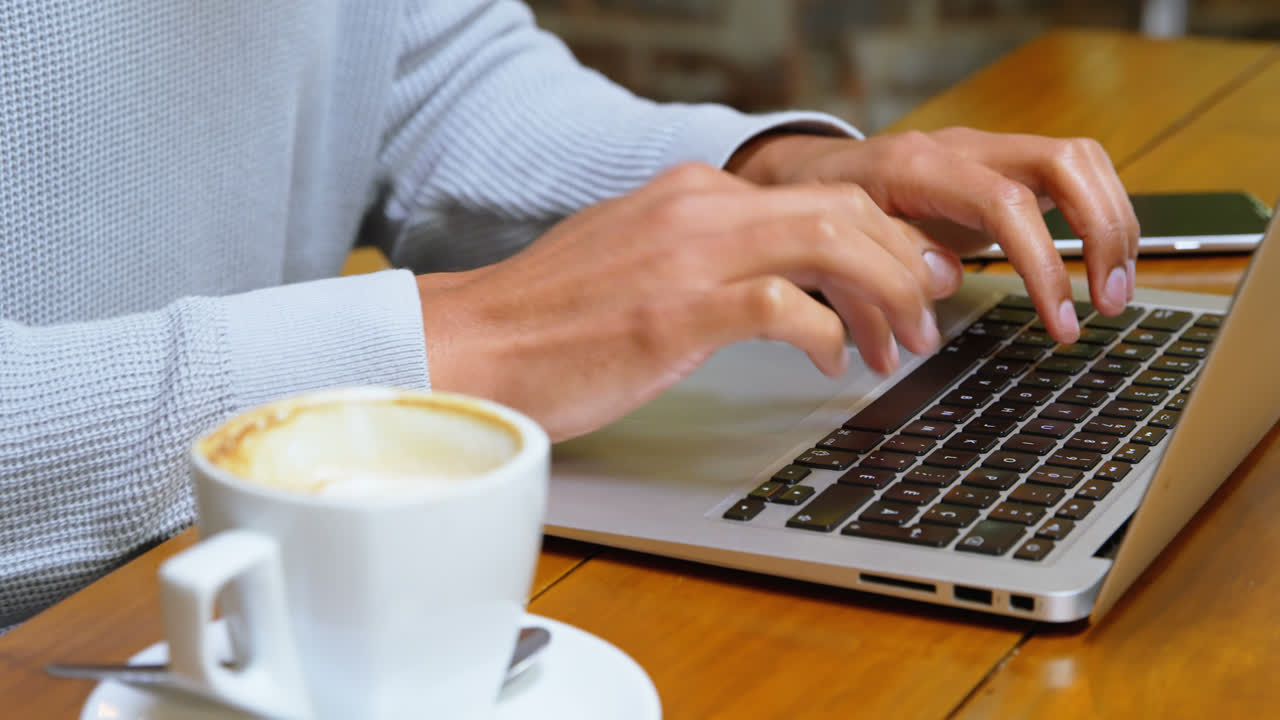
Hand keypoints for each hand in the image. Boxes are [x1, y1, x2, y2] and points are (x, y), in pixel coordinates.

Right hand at [418, 164, 959, 440]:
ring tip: (902, 343)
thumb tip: (765, 281)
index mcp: (690, 195)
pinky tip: (832, 365)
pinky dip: (826, 336)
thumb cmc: (551, 321)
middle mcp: (696, 209)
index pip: (817, 194)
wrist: (474, 345)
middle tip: (930, 310)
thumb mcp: (634, 261)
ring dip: (883, 294)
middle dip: (904, 261)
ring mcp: (688, 256)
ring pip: (830, 242)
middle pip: (842, 208)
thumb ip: (698, 253)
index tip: (910, 278)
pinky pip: (785, 308)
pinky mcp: (676, 312)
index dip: (883, 238)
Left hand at [728, 127, 1140, 340]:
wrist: (813, 175)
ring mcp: (987, 151)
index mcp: (915, 168)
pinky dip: (1097, 216)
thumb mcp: (836, 248)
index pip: (1003, 203)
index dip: (1041, 263)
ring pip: (1079, 160)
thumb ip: (881, 274)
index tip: (1058, 321)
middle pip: (1064, 161)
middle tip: (1109, 300)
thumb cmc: (823, 213)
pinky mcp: (1002, 166)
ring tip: (1115, 288)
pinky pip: (1070, 174)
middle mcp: (961, 148)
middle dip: (1102, 231)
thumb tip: (928, 309)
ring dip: (1113, 223)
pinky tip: (1100, 264)